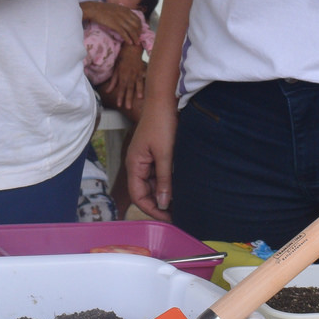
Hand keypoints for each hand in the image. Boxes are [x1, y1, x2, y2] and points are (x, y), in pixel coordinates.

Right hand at [81, 1, 144, 43]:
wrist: (94, 9)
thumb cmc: (103, 8)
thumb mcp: (117, 8)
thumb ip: (123, 12)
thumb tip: (127, 17)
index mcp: (126, 10)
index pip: (138, 19)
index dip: (140, 27)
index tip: (139, 32)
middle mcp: (125, 14)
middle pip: (137, 25)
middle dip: (139, 33)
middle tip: (138, 39)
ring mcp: (120, 20)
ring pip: (132, 30)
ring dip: (135, 38)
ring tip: (136, 43)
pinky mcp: (115, 25)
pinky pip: (124, 33)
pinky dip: (128, 39)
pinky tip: (129, 43)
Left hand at [101, 45, 146, 112]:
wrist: (130, 49)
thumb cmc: (122, 59)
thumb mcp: (116, 70)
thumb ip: (113, 82)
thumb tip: (108, 91)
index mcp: (122, 77)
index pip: (120, 89)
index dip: (120, 97)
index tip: (119, 105)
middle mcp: (129, 76)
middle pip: (129, 89)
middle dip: (128, 98)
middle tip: (128, 107)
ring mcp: (137, 73)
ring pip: (137, 83)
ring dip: (138, 90)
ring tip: (140, 98)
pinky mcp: (143, 70)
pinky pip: (145, 76)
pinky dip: (147, 80)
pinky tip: (151, 85)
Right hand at [126, 97, 177, 220]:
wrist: (165, 99)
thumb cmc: (161, 123)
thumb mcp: (164, 154)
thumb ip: (164, 180)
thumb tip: (164, 203)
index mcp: (134, 164)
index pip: (138, 196)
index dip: (152, 209)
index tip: (169, 218)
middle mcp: (138, 164)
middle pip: (146, 192)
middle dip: (160, 204)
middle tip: (179, 214)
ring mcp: (147, 159)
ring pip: (154, 184)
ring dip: (166, 193)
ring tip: (183, 202)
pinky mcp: (156, 154)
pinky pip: (160, 174)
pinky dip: (169, 182)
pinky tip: (181, 186)